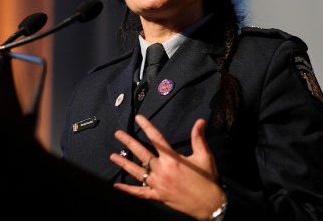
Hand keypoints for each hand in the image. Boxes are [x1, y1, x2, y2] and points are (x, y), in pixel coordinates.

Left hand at [109, 115, 224, 219]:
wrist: (210, 204)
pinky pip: (140, 193)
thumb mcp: (205, 156)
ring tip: (112, 156)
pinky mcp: (157, 196)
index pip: (156, 139)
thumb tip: (200, 121)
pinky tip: (117, 185)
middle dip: (128, 142)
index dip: (147, 127)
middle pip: (141, 153)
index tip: (138, 118)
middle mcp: (162, 170)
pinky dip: (128, 190)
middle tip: (117, 134)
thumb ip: (199, 138)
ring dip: (124, 163)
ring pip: (137, 172)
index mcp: (173, 159)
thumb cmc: (207, 179)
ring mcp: (158, 184)